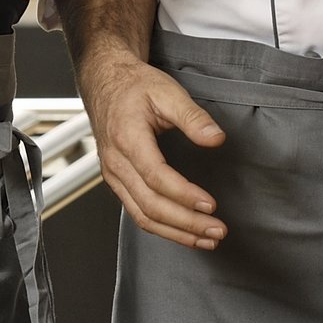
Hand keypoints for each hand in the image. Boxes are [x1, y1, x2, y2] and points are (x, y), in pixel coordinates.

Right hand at [78, 45, 226, 250]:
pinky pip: (137, 212)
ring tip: (206, 239)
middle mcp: (116, 163)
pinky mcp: (118, 181)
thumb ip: (193, 116)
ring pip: (142, 215)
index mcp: (127, 139)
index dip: (184, 195)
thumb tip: (216, 139)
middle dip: (185, 223)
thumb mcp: (167, 91)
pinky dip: (162, 227)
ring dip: (176, 232)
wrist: (105, 82)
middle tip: (217, 231)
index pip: (156, 177)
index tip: (210, 205)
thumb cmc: (135, 86)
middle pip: (150, 205)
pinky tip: (185, 232)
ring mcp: (113, 175)